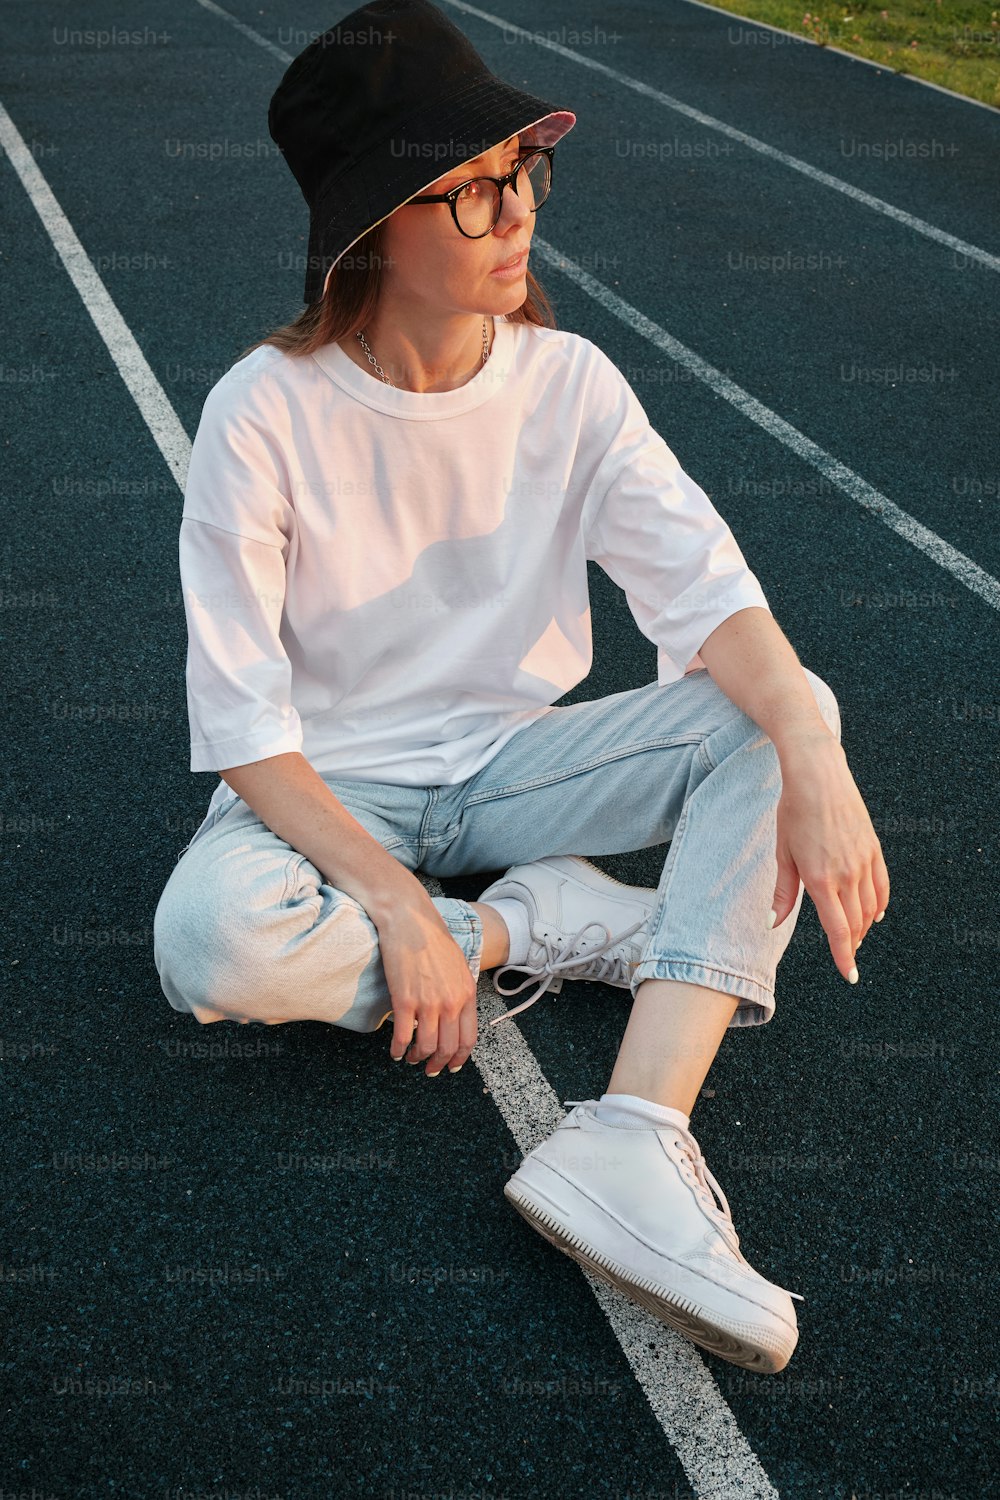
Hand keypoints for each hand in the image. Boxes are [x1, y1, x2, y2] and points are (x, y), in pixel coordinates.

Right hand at [375, 893, 478, 1074]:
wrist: (410, 920)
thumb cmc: (432, 938)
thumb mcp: (457, 966)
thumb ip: (458, 991)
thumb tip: (453, 1014)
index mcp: (467, 994)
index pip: (468, 1039)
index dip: (459, 1058)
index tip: (451, 1066)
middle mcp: (451, 1002)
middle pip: (448, 1048)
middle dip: (438, 1064)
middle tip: (430, 1070)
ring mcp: (428, 1003)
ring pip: (426, 1047)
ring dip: (418, 1058)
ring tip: (410, 1059)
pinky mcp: (404, 1000)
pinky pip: (402, 1036)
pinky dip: (398, 1050)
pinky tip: (394, 1052)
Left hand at [770, 738, 889, 981]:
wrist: (818, 775)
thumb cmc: (793, 812)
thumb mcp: (782, 853)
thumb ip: (783, 892)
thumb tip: (773, 923)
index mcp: (820, 880)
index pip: (838, 930)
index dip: (844, 956)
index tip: (849, 974)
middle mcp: (846, 874)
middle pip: (856, 923)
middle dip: (852, 944)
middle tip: (846, 955)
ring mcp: (863, 861)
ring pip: (871, 907)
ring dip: (864, 927)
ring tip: (856, 937)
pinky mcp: (874, 848)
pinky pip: (882, 885)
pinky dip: (880, 904)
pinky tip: (875, 913)